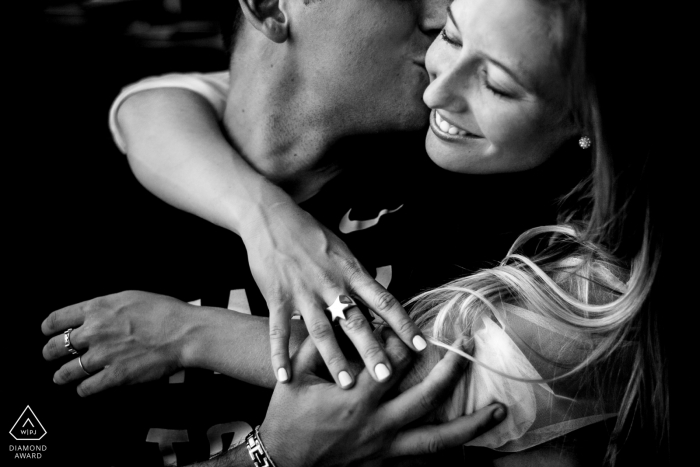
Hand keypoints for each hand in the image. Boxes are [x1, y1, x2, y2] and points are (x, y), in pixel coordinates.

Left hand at [41, 291, 197, 395]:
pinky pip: (86, 388)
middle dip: (50, 353)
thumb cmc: (166, 312)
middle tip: (51, 356)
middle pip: (55, 347)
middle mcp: (95, 331)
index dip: (48, 329)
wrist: (184, 333)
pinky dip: (82, 389)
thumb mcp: (131, 297)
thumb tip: (97, 314)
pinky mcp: (115, 376)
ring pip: (66, 371)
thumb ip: (108, 307)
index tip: (48, 333)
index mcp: (98, 308)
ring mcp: (103, 355)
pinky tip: (84, 388)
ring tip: (61, 377)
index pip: (56, 320)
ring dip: (62, 375)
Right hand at [241, 200, 425, 388]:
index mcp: (351, 272)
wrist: (272, 218)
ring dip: (334, 359)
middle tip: (386, 377)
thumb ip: (359, 277)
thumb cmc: (311, 234)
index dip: (403, 324)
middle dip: (372, 350)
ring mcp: (303, 292)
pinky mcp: (276, 297)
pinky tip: (284, 377)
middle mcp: (330, 285)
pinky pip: (277, 330)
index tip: (419, 345)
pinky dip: (279, 355)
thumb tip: (379, 299)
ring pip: (321, 331)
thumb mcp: (343, 251)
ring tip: (346, 384)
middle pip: (356, 321)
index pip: (384, 301)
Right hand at [256, 329, 505, 466]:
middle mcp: (377, 424)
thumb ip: (319, 346)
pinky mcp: (384, 466)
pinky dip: (447, 454)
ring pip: (436, 439)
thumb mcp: (296, 376)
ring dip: (470, 424)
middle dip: (452, 369)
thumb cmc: (287, 417)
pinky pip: (422, 462)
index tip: (414, 325)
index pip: (394, 361)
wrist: (280, 463)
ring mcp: (384, 449)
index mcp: (357, 398)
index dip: (407, 338)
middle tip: (470, 347)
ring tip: (498, 411)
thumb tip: (339, 319)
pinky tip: (467, 445)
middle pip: (427, 395)